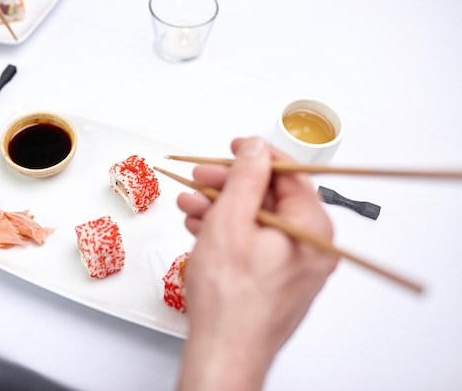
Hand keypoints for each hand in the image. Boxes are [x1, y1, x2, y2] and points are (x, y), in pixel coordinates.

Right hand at [176, 137, 337, 390]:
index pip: (290, 175)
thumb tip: (255, 148)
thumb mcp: (230, 223)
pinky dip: (225, 232)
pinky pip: (252, 243)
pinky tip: (199, 226)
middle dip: (230, 185)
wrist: (224, 353)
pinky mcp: (274, 279)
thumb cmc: (230, 301)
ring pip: (256, 221)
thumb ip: (245, 179)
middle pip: (270, 198)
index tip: (235, 147)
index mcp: (311, 230)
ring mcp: (292, 266)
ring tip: (189, 202)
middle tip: (201, 176)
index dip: (258, 156)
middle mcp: (309, 247)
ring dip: (221, 207)